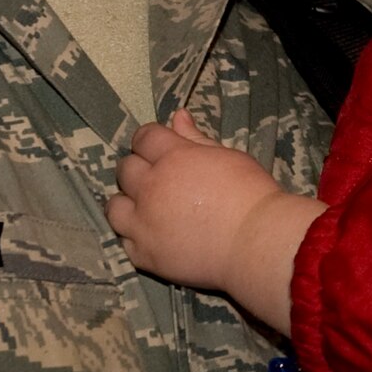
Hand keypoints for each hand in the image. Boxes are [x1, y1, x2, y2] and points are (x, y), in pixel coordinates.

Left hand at [108, 112, 320, 333]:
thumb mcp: (227, 156)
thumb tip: (178, 116)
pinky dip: (135, 237)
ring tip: (147, 209)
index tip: (159, 150)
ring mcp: (144, 223)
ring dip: (128, 203)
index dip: (150, 141)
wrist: (257, 244)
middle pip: (125, 169)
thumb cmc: (250, 195)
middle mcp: (151, 187)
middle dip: (139, 169)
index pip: (143, 137)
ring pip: (114, 206)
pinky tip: (152, 235)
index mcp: (173, 157)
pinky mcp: (146, 255)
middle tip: (158, 180)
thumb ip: (196, 138)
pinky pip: (124, 241)